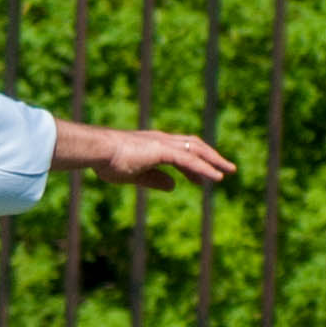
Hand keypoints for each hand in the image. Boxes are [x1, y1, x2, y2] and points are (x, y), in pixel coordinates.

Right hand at [51, 119, 235, 190]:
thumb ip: (155, 180)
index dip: (193, 165)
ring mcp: (163, 144)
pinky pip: (189, 160)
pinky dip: (204, 169)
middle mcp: (162, 140)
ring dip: (214, 161)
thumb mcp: (134, 175)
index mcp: (153, 145)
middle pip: (194, 146)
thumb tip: (174, 186)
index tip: (201, 179)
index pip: (180, 153)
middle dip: (211, 157)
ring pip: (196, 151)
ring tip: (228, 172)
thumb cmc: (107, 161)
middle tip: (226, 169)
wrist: (97, 150)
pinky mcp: (163, 150)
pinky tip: (215, 177)